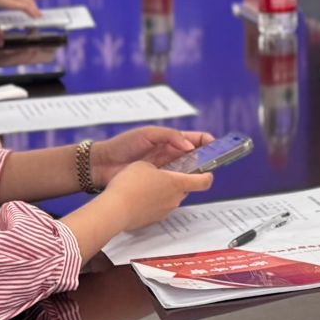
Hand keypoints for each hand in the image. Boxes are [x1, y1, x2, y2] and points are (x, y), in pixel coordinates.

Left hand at [90, 127, 212, 185]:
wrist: (103, 165)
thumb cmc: (123, 145)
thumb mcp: (148, 134)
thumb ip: (170, 136)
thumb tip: (189, 146)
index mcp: (170, 140)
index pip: (195, 140)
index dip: (207, 142)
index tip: (217, 146)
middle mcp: (170, 155)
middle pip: (196, 156)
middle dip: (207, 158)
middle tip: (216, 162)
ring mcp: (165, 170)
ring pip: (187, 171)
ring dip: (196, 172)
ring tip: (203, 173)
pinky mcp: (158, 183)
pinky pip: (175, 183)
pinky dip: (183, 184)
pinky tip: (187, 185)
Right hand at [99, 160, 213, 230]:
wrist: (114, 209)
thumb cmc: (129, 185)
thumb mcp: (144, 164)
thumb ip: (157, 166)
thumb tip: (157, 173)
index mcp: (177, 183)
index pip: (203, 181)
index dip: (208, 175)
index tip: (208, 172)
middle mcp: (175, 199)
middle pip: (184, 189)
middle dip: (178, 181)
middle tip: (166, 174)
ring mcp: (164, 211)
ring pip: (170, 198)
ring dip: (164, 192)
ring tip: (147, 185)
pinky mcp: (153, 219)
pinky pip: (158, 208)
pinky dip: (153, 202)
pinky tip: (139, 197)